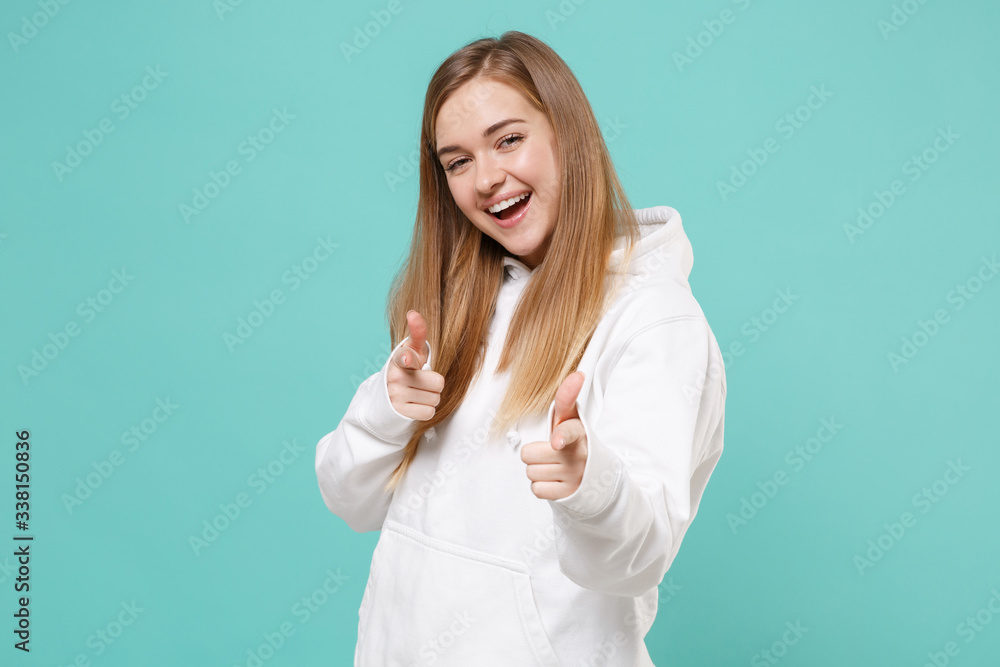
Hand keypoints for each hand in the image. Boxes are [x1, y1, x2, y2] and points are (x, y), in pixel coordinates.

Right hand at [386, 310, 443, 419]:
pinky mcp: (400, 412)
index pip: (406, 356)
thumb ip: (418, 333)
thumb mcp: (412, 351)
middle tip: (422, 383)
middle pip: (438, 383)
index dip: (408, 357)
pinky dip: (426, 410)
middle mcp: (395, 377)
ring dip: (431, 398)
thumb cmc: (407, 369)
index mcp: (400, 359)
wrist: (386, 396)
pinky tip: (415, 405)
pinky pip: (429, 412)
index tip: (408, 358)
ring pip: (435, 399)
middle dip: (434, 385)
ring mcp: (396, 395)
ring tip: (418, 393)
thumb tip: (413, 313)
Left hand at [520, 371, 588, 500]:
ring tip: (553, 466)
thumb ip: (567, 398)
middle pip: (530, 454)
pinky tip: (554, 480)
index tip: (557, 442)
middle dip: (534, 454)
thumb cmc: (573, 441)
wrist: (593, 476)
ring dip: (537, 470)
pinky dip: (541, 486)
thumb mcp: (570, 419)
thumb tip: (578, 374)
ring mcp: (574, 476)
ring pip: (531, 472)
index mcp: (579, 433)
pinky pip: (537, 489)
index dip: (562, 436)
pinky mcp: (569, 494)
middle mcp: (578, 455)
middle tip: (549, 453)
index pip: (570, 431)